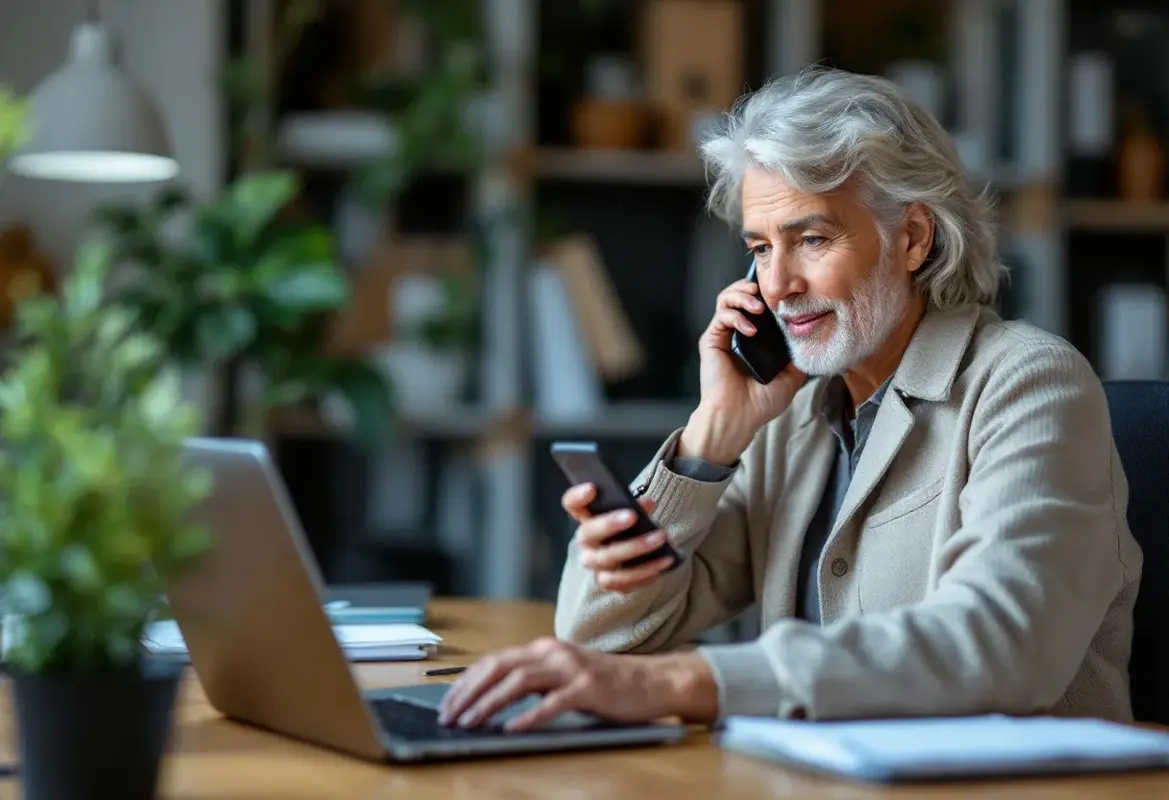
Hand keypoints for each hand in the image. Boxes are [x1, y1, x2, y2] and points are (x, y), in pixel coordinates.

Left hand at [436, 637, 717, 731]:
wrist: (650, 681)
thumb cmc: (604, 684)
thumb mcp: (562, 677)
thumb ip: (534, 682)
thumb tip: (492, 700)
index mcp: (543, 649)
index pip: (493, 661)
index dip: (466, 681)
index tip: (447, 703)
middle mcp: (552, 652)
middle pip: (498, 667)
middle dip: (468, 692)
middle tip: (448, 715)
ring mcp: (570, 668)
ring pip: (518, 682)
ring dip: (489, 703)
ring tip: (470, 722)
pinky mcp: (588, 688)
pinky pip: (553, 702)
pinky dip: (530, 716)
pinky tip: (513, 729)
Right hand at [562, 483, 673, 592]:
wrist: (633, 556)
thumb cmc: (630, 527)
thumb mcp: (632, 512)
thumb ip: (636, 507)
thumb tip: (648, 504)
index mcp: (587, 517)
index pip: (572, 504)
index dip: (578, 496)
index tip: (592, 488)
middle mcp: (585, 543)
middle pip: (588, 533)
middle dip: (609, 524)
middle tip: (632, 516)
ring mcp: (595, 564)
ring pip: (608, 560)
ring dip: (635, 549)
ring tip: (661, 538)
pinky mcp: (608, 583)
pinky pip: (621, 583)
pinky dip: (643, 574)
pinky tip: (662, 563)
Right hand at [681, 278, 806, 463]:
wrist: (738, 417)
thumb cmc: (760, 403)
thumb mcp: (791, 378)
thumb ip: (799, 357)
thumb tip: (812, 340)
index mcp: (756, 341)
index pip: (760, 308)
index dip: (769, 297)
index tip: (784, 296)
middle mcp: (738, 334)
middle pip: (741, 296)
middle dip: (753, 288)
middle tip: (766, 294)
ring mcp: (724, 336)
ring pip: (727, 299)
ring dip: (742, 296)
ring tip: (758, 306)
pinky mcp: (711, 340)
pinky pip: (721, 315)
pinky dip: (736, 315)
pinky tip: (749, 329)